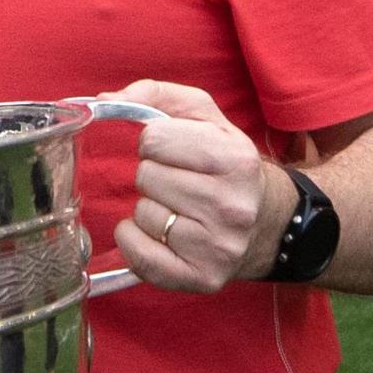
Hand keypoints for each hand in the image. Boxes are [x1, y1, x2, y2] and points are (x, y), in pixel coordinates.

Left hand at [99, 80, 292, 292]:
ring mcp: (219, 246)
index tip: (172, 152)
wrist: (268, 223)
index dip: (154, 143)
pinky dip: (134, 240)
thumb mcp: (205, 118)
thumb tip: (104, 100)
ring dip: (148, 208)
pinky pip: (139, 255)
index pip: (154, 139)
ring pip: (143, 215)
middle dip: (152, 175)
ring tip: (177, 209)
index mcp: (235, 159)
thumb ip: (156, 95)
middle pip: (147, 177)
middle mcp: (232, 205)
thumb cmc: (224, 165)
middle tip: (176, 182)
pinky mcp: (203, 277)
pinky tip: (155, 233)